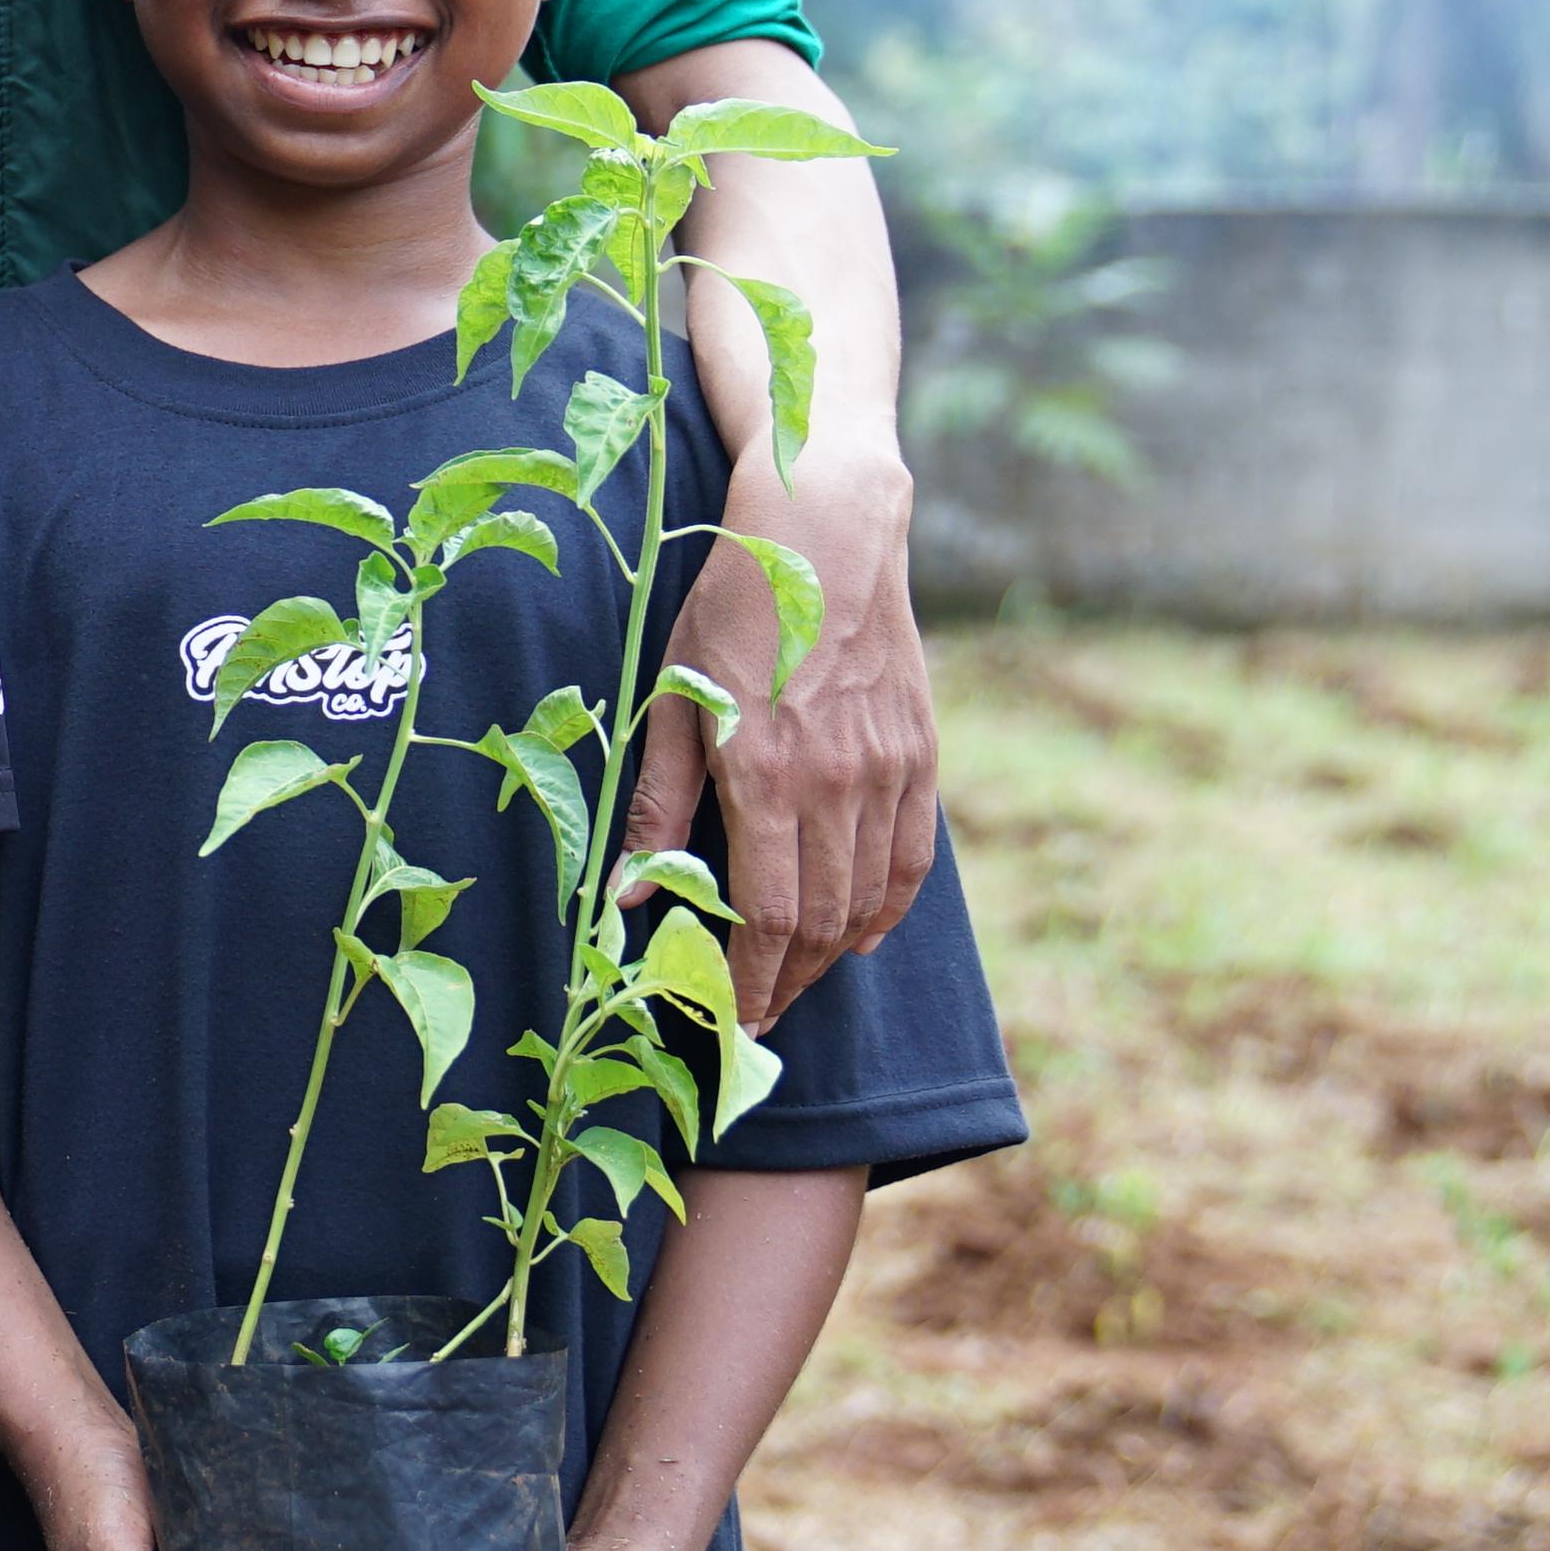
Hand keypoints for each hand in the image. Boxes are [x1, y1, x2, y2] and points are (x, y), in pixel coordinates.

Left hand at [636, 436, 932, 1029]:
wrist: (827, 528)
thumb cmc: (733, 606)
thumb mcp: (674, 696)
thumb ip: (658, 802)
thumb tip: (629, 894)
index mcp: (766, 775)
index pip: (764, 916)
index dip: (746, 980)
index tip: (727, 1022)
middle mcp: (836, 784)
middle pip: (819, 923)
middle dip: (784, 983)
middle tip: (756, 1018)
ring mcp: (886, 770)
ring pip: (868, 900)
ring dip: (830, 956)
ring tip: (793, 982)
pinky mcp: (920, 753)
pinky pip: (910, 858)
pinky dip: (887, 907)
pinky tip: (861, 933)